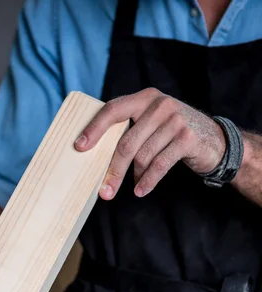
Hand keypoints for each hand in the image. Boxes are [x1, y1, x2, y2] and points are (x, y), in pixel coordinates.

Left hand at [75, 87, 225, 198]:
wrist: (215, 140)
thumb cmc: (173, 135)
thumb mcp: (152, 124)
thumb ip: (130, 130)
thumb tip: (94, 154)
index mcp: (145, 98)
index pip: (113, 110)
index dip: (94, 129)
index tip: (79, 147)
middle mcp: (159, 104)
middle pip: (126, 142)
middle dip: (113, 170)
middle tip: (104, 191)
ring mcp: (175, 120)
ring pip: (143, 156)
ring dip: (135, 177)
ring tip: (134, 187)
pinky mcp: (187, 138)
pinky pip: (159, 165)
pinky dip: (148, 181)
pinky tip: (141, 190)